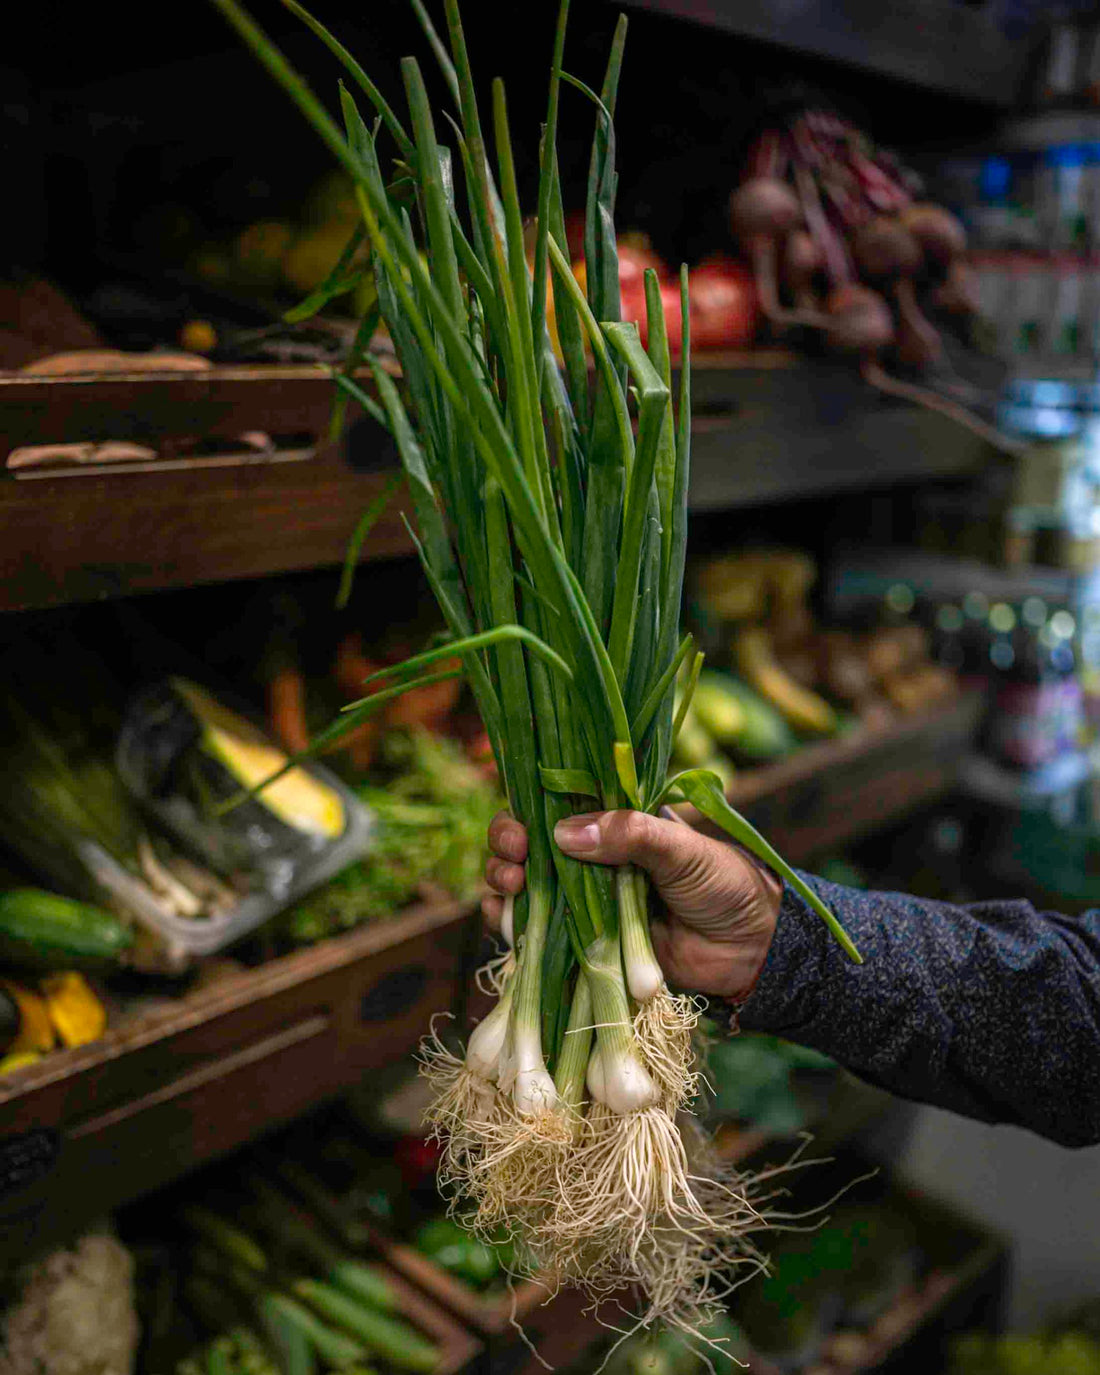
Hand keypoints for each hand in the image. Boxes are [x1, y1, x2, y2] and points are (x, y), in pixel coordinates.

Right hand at [483, 809, 782, 1002]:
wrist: (750, 950)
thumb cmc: (724, 884)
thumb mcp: (682, 849)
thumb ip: (631, 835)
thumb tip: (563, 832)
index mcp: (613, 822)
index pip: (553, 804)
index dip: (526, 811)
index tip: (521, 827)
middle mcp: (589, 858)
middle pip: (527, 844)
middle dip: (507, 847)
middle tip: (515, 857)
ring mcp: (582, 901)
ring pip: (522, 886)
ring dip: (502, 883)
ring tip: (511, 887)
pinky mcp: (582, 944)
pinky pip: (534, 934)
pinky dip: (511, 926)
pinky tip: (506, 921)